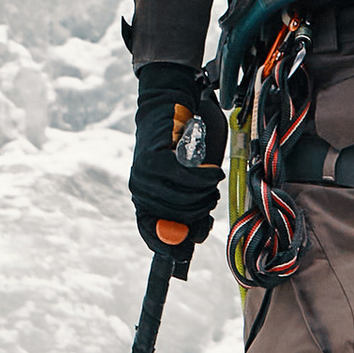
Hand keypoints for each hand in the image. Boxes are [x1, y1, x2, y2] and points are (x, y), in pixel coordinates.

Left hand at [129, 65, 226, 276]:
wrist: (169, 107)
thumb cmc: (183, 148)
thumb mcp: (185, 184)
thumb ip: (188, 211)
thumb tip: (190, 241)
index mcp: (144, 200)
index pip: (151, 234)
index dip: (172, 245)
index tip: (192, 242)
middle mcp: (139, 191)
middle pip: (178, 218)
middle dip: (203, 210)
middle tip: (212, 194)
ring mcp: (143, 176)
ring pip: (186, 199)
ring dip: (208, 191)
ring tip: (213, 178)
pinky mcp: (154, 160)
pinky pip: (188, 179)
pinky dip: (207, 177)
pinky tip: (214, 171)